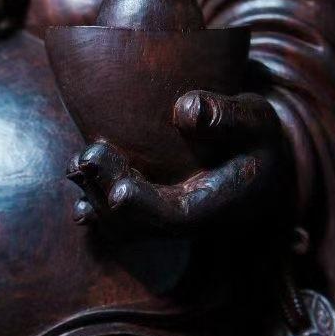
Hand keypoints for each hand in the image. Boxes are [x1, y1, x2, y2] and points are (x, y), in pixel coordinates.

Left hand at [68, 90, 288, 231]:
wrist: (256, 165)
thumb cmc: (257, 138)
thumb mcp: (257, 120)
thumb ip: (227, 116)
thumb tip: (186, 109)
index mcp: (218, 207)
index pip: (176, 218)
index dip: (146, 206)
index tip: (119, 189)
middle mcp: (188, 223)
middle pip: (140, 224)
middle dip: (109, 193)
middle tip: (88, 156)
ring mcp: (167, 223)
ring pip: (124, 226)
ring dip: (96, 197)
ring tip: (79, 161)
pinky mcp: (151, 214)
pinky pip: (119, 219)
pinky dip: (95, 202)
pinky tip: (77, 176)